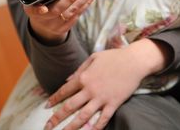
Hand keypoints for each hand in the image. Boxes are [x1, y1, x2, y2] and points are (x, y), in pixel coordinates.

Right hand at [23, 0, 99, 43]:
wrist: (42, 24)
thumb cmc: (37, 2)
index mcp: (32, 11)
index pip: (34, 11)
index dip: (38, 10)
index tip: (44, 9)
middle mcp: (44, 20)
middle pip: (58, 10)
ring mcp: (56, 25)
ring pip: (72, 12)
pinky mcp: (67, 26)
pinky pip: (79, 13)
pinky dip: (87, 2)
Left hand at [44, 38, 170, 129]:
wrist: (133, 61)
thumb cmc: (113, 57)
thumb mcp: (93, 58)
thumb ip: (79, 70)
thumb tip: (67, 80)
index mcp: (84, 77)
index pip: (65, 91)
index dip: (54, 99)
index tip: (46, 106)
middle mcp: (90, 89)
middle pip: (70, 107)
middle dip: (57, 118)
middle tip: (48, 126)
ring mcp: (101, 98)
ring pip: (83, 117)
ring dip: (71, 127)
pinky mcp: (113, 104)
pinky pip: (102, 120)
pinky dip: (95, 128)